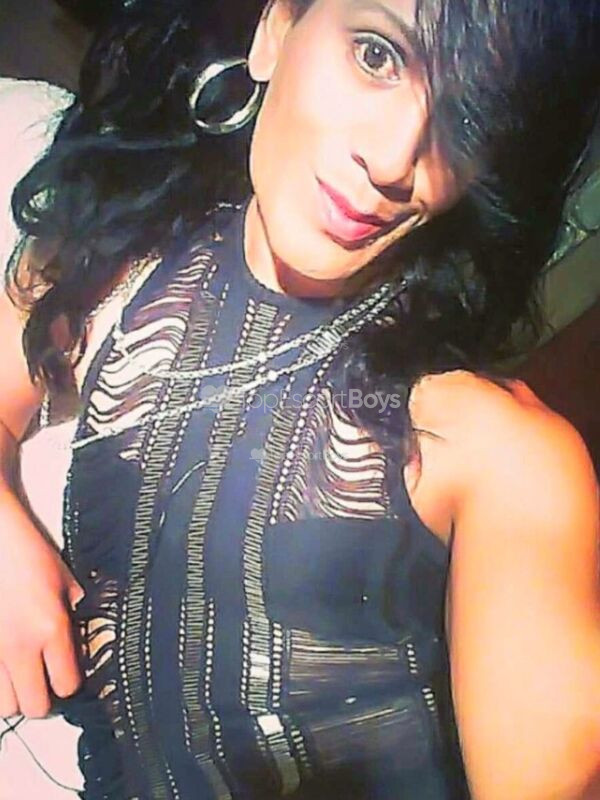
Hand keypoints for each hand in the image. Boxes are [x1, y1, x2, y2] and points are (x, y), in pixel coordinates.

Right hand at [0, 518, 83, 717]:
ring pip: (4, 706)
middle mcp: (20, 647)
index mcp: (51, 629)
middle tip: (45, 680)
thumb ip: (76, 616)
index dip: (70, 683)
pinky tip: (4, 665)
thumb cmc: (29, 555)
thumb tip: (81, 642)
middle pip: (34, 708)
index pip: (67, 686)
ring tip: (21, 675)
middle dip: (43, 698)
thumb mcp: (67, 582)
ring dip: (15, 695)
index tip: (69, 673)